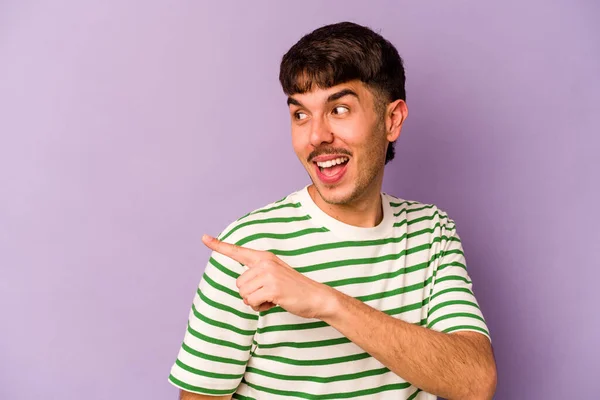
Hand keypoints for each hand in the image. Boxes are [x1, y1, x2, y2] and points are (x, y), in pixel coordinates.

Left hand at [202, 234, 335, 318]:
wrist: (316, 297)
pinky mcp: (272, 287)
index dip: (218, 245)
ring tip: (273, 297)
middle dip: (251, 294)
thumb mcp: (275, 276)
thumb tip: (242, 289)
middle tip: (270, 294)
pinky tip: (275, 303)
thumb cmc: (294, 290)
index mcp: (264, 257)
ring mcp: (268, 274)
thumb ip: (258, 276)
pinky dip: (261, 307)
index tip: (204, 237)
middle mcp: (265, 262)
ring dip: (256, 301)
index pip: (237, 251)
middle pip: (238, 283)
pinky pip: (252, 302)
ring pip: (243, 294)